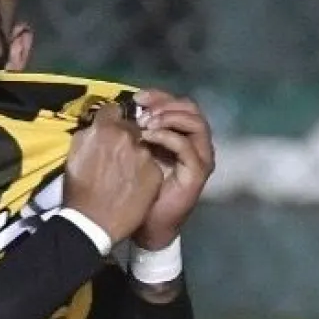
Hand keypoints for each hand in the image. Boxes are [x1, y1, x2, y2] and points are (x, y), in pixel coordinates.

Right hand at [65, 103, 163, 243]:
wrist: (94, 223)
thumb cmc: (78, 189)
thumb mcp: (74, 155)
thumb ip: (87, 135)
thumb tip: (96, 126)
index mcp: (105, 130)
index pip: (113, 109)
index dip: (111, 118)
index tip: (110, 125)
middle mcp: (129, 139)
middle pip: (132, 128)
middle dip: (126, 135)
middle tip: (118, 151)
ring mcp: (145, 156)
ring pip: (143, 147)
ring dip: (136, 154)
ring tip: (126, 171)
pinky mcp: (155, 174)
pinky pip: (151, 165)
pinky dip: (144, 171)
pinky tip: (135, 184)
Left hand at [132, 89, 214, 249]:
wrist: (147, 222)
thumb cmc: (137, 188)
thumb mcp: (132, 152)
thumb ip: (132, 130)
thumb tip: (118, 108)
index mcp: (179, 133)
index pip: (176, 103)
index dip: (158, 95)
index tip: (136, 97)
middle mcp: (195, 141)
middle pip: (190, 107)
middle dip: (164, 103)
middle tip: (142, 108)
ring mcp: (200, 156)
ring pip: (195, 122)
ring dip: (168, 117)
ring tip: (145, 122)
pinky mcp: (198, 172)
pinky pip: (187, 147)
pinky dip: (167, 137)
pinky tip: (148, 136)